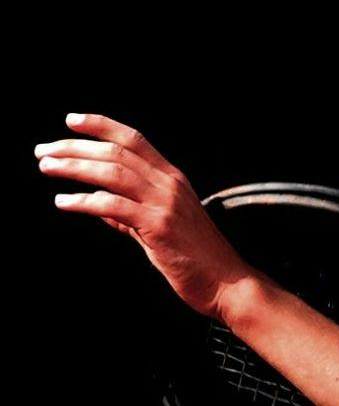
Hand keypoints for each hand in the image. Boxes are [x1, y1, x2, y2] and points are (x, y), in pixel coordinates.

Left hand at [37, 112, 255, 319]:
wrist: (228, 284)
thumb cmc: (198, 259)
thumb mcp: (162, 228)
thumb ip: (131, 214)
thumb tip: (100, 207)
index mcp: (173, 179)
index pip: (134, 140)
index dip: (101, 126)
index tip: (71, 121)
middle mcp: (170, 185)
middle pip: (116, 152)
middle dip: (74, 147)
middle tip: (42, 150)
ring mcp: (165, 205)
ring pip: (113, 173)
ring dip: (74, 167)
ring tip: (46, 167)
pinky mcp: (159, 227)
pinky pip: (113, 206)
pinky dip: (84, 201)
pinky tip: (64, 202)